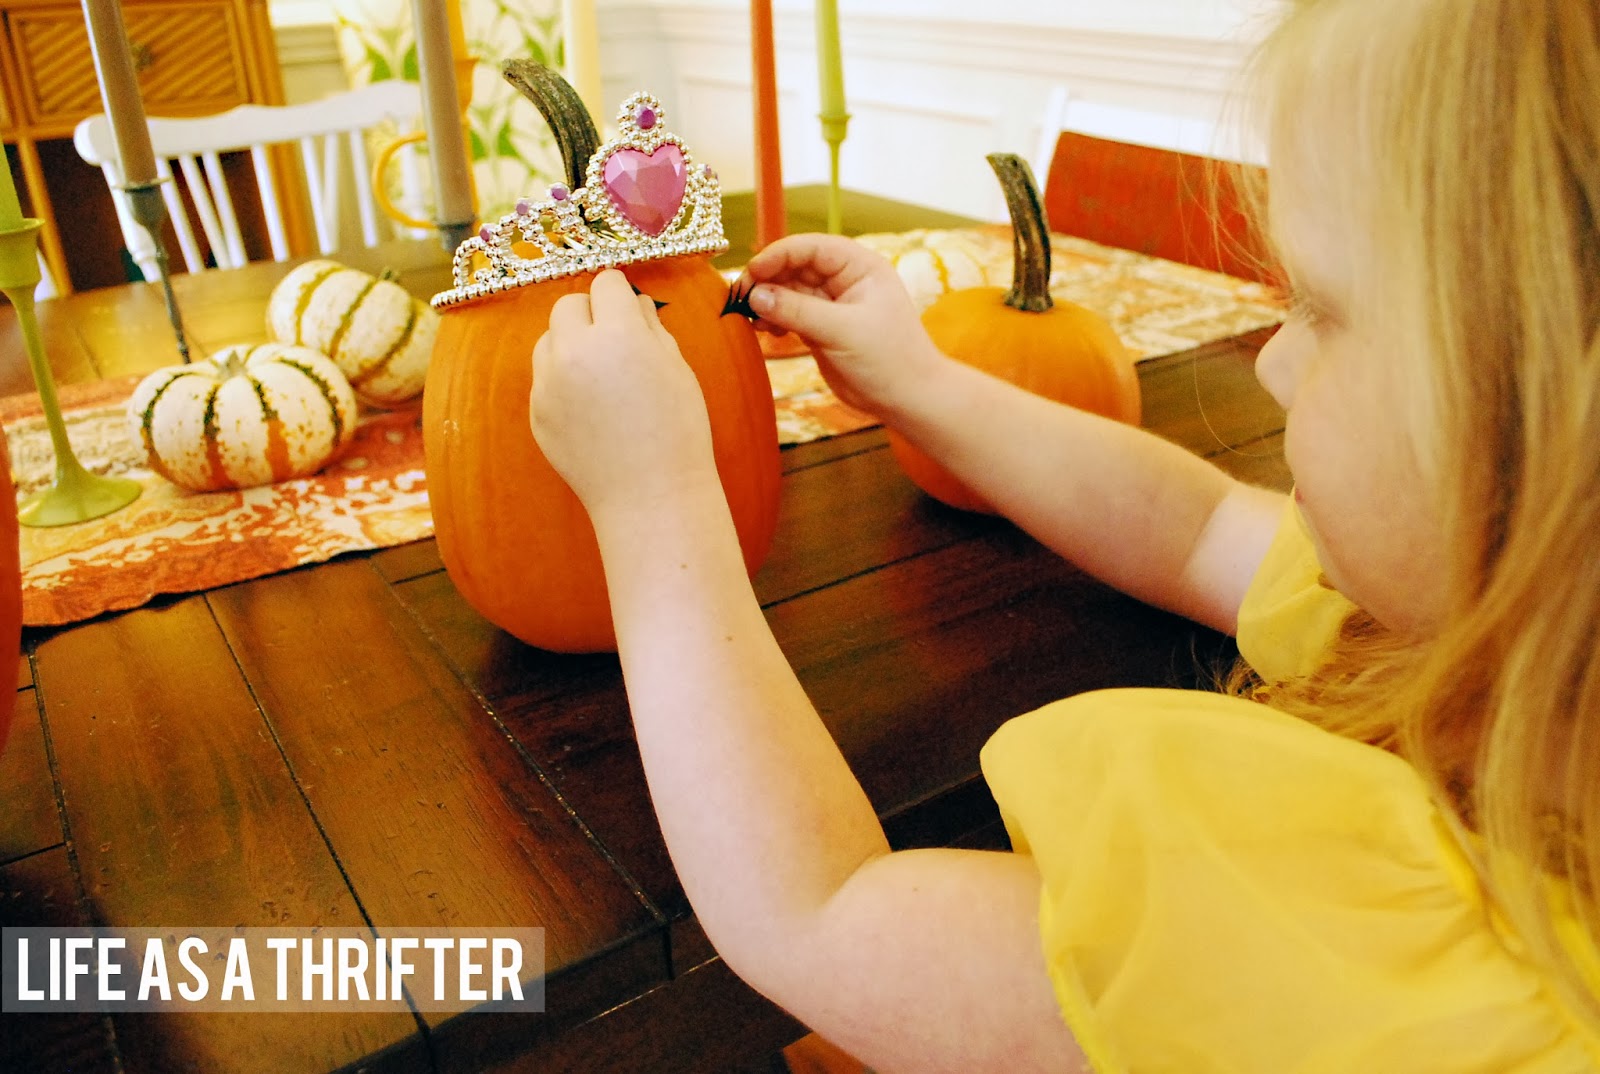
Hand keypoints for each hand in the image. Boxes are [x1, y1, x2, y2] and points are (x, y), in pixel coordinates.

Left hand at [529, 269, 721, 527]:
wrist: (650, 495)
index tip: (627, 303)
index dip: (620, 291)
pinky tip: (592, 407)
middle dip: (591, 312)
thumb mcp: (677, 369)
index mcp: (618, 335)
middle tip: (615, 335)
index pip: (606, 283)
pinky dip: (563, 380)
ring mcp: (549, 385)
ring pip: (549, 339)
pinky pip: (544, 377)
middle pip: (568, 304)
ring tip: (601, 373)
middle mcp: (574, 353)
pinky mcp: (537, 413)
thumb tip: (634, 302)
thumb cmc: (677, 432)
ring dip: (571, 342)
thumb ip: (651, 327)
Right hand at [738, 234, 943, 418]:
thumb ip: (797, 310)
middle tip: (740, 298)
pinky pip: (790, 314)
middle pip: (795, 267)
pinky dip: (774, 319)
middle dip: (768, 280)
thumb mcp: (841, 330)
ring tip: (750, 319)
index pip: (811, 248)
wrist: (906, 399)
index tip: (752, 272)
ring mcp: (832, 304)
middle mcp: (845, 279)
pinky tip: (763, 331)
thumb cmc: (887, 359)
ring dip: (767, 301)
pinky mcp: (822, 328)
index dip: (778, 255)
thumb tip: (756, 295)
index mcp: (859, 266)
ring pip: (789, 291)